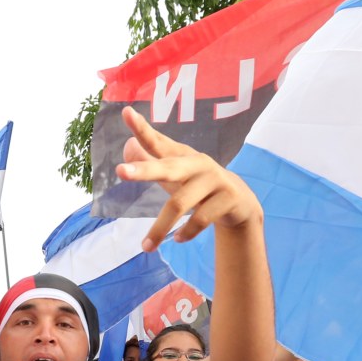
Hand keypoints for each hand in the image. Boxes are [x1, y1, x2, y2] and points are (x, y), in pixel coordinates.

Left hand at [114, 107, 262, 251]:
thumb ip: (152, 162)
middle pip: (167, 167)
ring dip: (160, 228)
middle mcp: (197, 163)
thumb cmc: (198, 186)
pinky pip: (201, 218)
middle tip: (121, 171)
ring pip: (180, 204)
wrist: (241, 203)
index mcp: (181, 156)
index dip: (142, 128)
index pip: (157, 142)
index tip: (126, 113)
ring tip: (146, 247)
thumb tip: (127, 148)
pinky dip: (187, 232)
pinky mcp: (228, 198)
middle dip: (144, 170)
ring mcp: (215, 179)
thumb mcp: (174, 175)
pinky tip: (178, 239)